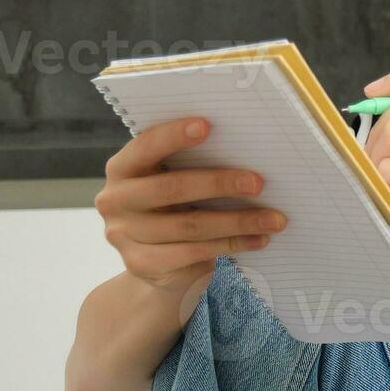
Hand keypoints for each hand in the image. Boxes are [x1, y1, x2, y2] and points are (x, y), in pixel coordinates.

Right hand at [96, 118, 285, 292]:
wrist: (157, 264)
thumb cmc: (174, 207)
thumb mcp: (173, 181)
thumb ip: (190, 165)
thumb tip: (245, 149)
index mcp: (122, 168)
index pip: (145, 146)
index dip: (174, 135)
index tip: (208, 126)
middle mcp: (115, 200)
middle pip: (171, 188)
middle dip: (219, 183)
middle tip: (259, 183)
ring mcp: (124, 236)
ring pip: (190, 226)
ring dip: (238, 221)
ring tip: (274, 218)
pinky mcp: (142, 264)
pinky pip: (195, 253)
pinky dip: (233, 244)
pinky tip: (258, 239)